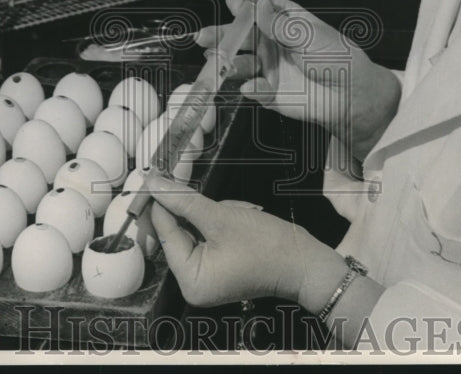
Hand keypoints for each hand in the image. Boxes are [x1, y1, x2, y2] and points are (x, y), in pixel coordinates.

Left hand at [146, 173, 330, 307]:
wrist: (305, 263)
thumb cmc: (267, 245)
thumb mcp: (222, 217)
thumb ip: (184, 201)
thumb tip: (154, 185)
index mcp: (190, 280)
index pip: (166, 233)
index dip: (161, 203)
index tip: (156, 177)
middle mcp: (193, 284)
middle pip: (180, 232)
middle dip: (198, 210)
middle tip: (214, 196)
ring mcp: (208, 276)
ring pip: (196, 229)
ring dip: (215, 213)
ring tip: (240, 212)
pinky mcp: (220, 267)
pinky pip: (209, 236)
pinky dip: (221, 222)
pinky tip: (242, 216)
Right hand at [198, 0, 400, 160]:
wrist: (351, 96)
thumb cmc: (338, 58)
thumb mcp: (310, 36)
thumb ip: (280, 24)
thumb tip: (255, 5)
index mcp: (283, 19)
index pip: (256, 3)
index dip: (242, 0)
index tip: (234, 3)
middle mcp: (271, 41)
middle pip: (239, 33)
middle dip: (220, 33)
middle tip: (203, 36)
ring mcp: (268, 66)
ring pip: (238, 62)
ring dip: (225, 62)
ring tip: (216, 64)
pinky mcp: (269, 91)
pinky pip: (251, 89)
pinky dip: (248, 88)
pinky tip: (249, 86)